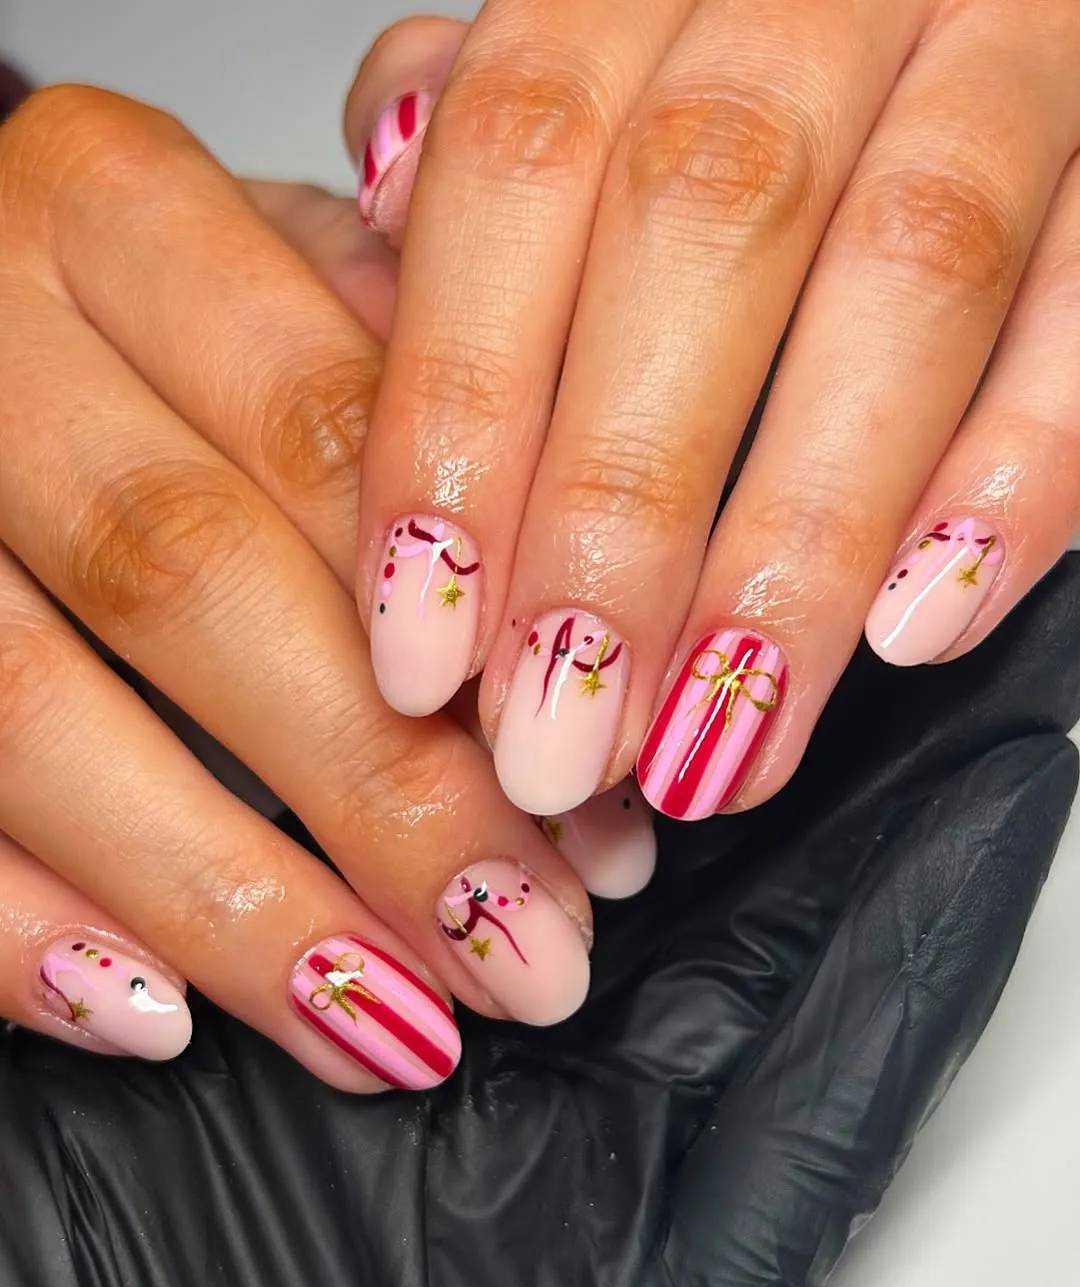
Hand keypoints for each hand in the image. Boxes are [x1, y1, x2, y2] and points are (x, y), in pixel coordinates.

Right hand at [0, 86, 655, 1085]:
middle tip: (525, 950)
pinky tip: (154, 1015)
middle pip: (190, 578)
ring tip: (389, 1022)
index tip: (597, 801)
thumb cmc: (134, 313)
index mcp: (117, 214)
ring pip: (29, 709)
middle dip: (377, 794)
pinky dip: (20, 927)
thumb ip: (407, 396)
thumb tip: (592, 611)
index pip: (331, 427)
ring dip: (225, 895)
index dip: (472, 634)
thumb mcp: (271, 274)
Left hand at [346, 3, 1079, 820]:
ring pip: (912, 273)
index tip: (424, 643)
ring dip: (801, 540)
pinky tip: (925, 622)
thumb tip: (377, 215)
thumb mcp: (600, 46)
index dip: (461, 417)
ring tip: (721, 736)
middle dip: (619, 516)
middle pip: (703, 225)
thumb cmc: (754, 39)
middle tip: (562, 732)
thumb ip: (497, 135)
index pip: (518, 162)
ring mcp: (1009, 42)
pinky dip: (1023, 471)